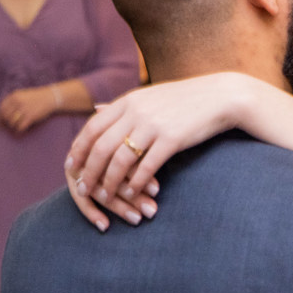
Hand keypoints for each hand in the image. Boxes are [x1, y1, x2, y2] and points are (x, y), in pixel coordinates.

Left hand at [0, 86, 56, 133]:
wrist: (51, 98)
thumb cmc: (37, 97)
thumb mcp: (23, 95)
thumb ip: (13, 101)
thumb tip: (3, 112)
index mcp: (14, 96)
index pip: (2, 108)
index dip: (1, 115)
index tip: (3, 120)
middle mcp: (17, 102)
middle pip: (6, 116)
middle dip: (7, 122)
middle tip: (10, 124)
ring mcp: (24, 109)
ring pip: (11, 122)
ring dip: (13, 126)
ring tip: (16, 126)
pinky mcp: (30, 117)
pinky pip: (20, 126)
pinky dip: (19, 130)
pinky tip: (20, 130)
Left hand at [65, 73, 247, 230]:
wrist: (221, 96)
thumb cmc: (185, 98)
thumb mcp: (149, 95)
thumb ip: (122, 105)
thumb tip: (95, 109)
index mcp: (128, 101)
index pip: (91, 127)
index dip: (78, 149)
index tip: (71, 167)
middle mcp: (136, 112)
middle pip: (101, 147)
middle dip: (89, 172)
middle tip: (83, 189)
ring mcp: (154, 125)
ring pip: (120, 160)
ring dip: (110, 182)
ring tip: (106, 196)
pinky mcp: (172, 139)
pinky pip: (147, 166)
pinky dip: (137, 182)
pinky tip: (133, 193)